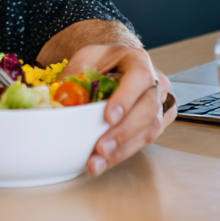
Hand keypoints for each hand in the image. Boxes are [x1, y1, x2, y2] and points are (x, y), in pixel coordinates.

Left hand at [63, 44, 175, 174]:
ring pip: (149, 129)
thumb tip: (57, 100)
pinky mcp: (159, 120)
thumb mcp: (86, 57)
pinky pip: (146, 139)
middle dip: (123, 133)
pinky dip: (125, 152)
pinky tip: (106, 161)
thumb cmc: (103, 61)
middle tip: (101, 149)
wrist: (118, 63)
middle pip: (148, 109)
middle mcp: (156, 81)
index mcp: (138, 60)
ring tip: (98, 163)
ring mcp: (161, 102)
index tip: (108, 118)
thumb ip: (75, 74)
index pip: (139, 78)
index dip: (126, 99)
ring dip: (123, 149)